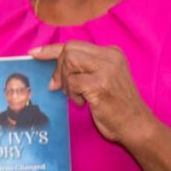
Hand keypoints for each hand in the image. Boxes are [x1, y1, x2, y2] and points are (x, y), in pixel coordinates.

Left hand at [31, 41, 156, 147]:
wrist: (137, 125)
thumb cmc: (117, 106)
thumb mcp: (102, 79)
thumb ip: (81, 70)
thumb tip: (52, 75)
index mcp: (111, 53)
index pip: (75, 45)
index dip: (51, 49)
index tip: (34, 53)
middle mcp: (110, 56)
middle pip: (69, 50)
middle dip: (59, 69)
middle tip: (61, 87)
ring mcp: (106, 69)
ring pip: (69, 62)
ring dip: (67, 83)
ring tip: (78, 96)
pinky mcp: (100, 84)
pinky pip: (72, 82)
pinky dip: (73, 95)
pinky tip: (84, 103)